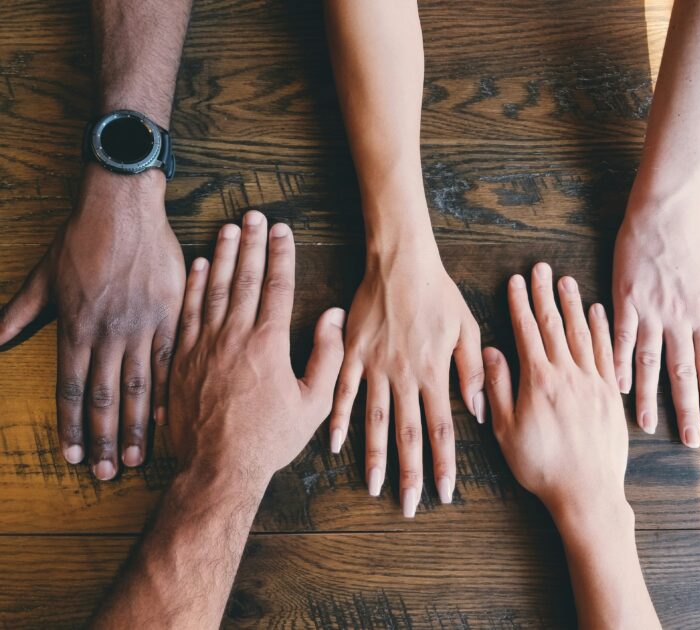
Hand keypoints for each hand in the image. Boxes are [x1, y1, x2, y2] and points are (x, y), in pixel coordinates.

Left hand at [0, 166, 184, 478]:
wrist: (124, 209)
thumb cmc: (82, 239)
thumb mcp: (43, 276)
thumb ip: (19, 312)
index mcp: (75, 327)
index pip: (71, 389)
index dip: (71, 427)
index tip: (72, 457)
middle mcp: (107, 334)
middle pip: (104, 397)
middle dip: (103, 439)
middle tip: (104, 474)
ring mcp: (140, 326)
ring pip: (137, 387)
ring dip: (134, 426)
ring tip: (134, 458)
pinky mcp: (169, 315)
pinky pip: (168, 361)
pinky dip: (166, 392)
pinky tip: (166, 418)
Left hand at [168, 211, 344, 482]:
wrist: (217, 468)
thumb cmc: (269, 439)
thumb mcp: (313, 404)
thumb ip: (327, 356)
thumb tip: (332, 316)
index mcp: (269, 344)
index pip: (277, 286)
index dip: (281, 254)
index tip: (283, 230)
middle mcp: (234, 336)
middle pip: (244, 278)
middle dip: (252, 243)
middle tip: (255, 215)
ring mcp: (204, 344)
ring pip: (214, 288)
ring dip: (223, 255)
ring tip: (229, 228)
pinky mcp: (181, 357)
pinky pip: (188, 311)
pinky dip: (194, 285)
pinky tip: (200, 265)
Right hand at [329, 238, 483, 516]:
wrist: (401, 262)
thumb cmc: (438, 293)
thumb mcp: (466, 327)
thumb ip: (471, 371)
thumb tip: (479, 411)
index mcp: (434, 372)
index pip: (442, 429)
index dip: (444, 464)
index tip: (444, 493)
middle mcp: (404, 376)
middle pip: (408, 434)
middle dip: (410, 473)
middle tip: (409, 506)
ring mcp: (375, 366)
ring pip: (375, 420)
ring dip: (374, 456)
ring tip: (373, 487)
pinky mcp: (353, 353)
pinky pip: (344, 392)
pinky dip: (339, 419)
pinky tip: (335, 444)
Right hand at [484, 263, 627, 519]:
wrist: (587, 493)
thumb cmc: (541, 465)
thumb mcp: (506, 430)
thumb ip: (498, 388)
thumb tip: (491, 352)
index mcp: (539, 381)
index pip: (527, 332)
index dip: (520, 304)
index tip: (516, 281)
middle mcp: (568, 374)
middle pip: (554, 325)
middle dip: (545, 294)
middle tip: (541, 268)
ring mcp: (593, 382)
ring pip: (581, 333)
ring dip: (572, 304)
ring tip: (566, 280)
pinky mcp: (610, 394)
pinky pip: (606, 352)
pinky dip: (601, 329)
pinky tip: (597, 312)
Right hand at [612, 201, 699, 445]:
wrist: (664, 209)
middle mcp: (675, 318)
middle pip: (679, 372)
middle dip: (685, 408)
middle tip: (687, 441)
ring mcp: (647, 310)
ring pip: (648, 361)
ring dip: (647, 395)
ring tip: (646, 424)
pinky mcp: (624, 299)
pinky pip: (619, 337)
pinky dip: (618, 362)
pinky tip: (616, 384)